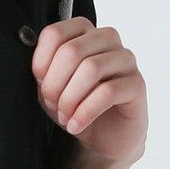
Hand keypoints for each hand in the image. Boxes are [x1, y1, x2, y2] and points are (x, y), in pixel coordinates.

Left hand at [31, 16, 147, 165]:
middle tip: (52, 105)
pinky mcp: (137, 83)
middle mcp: (107, 38)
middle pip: (72, 51)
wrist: (104, 136)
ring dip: (70, 99)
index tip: (39, 84)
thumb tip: (33, 60)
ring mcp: (125, 59)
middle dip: (54, 84)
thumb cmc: (76, 104)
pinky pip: (108, 92)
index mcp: (83, 31)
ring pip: (91, 69)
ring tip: (64, 116)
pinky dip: (85, 112)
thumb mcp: (50, 86)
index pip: (55, 33)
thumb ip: (42, 70)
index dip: (41, 62)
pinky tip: (76, 125)